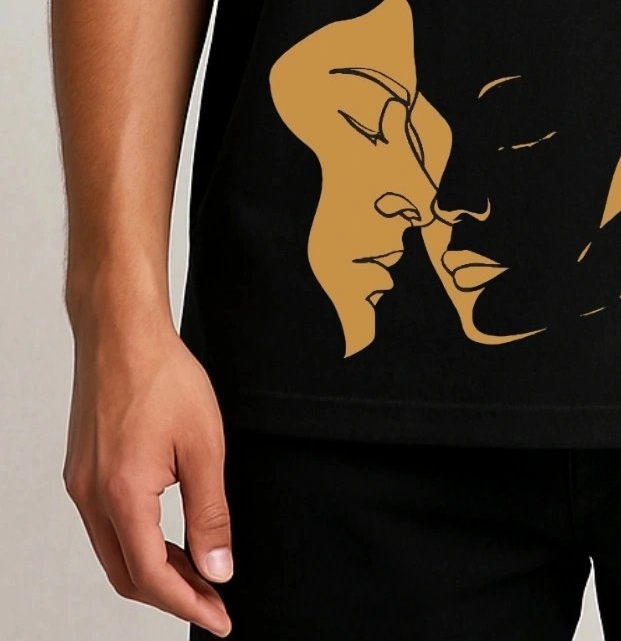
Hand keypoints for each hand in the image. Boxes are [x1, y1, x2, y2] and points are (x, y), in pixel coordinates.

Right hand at [62, 308, 232, 635]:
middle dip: (171, 595)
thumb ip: (210, 513)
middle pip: (127, 575)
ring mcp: (81, 484)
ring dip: (153, 570)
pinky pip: (105, 526)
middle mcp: (92, 496)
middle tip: (212, 599)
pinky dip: (137, 542)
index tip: (219, 618)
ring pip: (113, 553)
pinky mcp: (82, 470)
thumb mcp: (204, 445)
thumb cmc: (162, 374)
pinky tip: (166, 534)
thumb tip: (218, 569)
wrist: (121, 329)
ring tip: (196, 570)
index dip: (189, 604)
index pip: (152, 577)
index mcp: (122, 494)